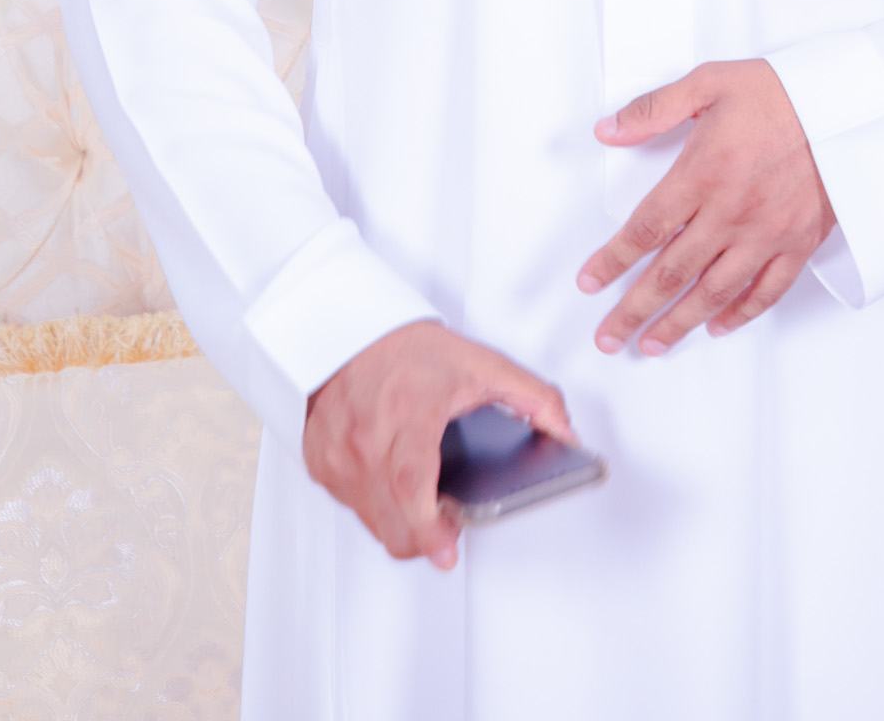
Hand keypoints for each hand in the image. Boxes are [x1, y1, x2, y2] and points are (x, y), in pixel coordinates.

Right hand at [304, 319, 575, 568]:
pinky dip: (375, 504)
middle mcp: (365, 436)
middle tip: (445, 531)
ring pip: (372, 518)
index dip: (426, 525)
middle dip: (422, 538)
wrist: (353, 331)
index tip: (445, 552)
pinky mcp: (319, 461)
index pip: (410, 481)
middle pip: (391, 516)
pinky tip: (393, 481)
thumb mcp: (484, 364)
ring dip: (400, 522)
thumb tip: (565, 435)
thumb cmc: (412, 350)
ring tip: (423, 500)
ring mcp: (337, 452)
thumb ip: (534, 398)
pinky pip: (351, 503)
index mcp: (408, 413)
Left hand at [576, 60, 835, 355]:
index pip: (645, 230)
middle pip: (671, 273)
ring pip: (713, 292)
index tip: (590, 283)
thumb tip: (607, 129)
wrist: (848, 107)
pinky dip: (740, 314)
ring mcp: (766, 234)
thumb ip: (654, 109)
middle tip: (608, 335)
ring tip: (651, 345)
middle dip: (633, 308)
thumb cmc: (780, 92)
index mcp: (703, 173)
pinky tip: (717, 326)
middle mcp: (730, 213)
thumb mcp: (709, 82)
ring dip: (678, 323)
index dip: (613, 261)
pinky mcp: (798, 244)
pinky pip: (766, 291)